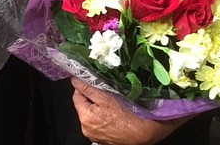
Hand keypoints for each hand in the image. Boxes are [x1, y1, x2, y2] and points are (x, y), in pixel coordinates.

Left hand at [70, 77, 188, 144]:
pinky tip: (113, 114)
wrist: (143, 133)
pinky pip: (98, 122)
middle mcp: (86, 128)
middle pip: (83, 105)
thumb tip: (75, 80)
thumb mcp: (106, 97)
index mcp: (85, 117)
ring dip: (97, 107)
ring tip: (111, 104)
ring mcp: (94, 135)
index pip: (76, 96)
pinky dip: (103, 116)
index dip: (84, 87)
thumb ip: (88, 88)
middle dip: (92, 98)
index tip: (93, 82)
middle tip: (105, 93)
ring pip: (91, 114)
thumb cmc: (127, 115)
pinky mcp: (102, 138)